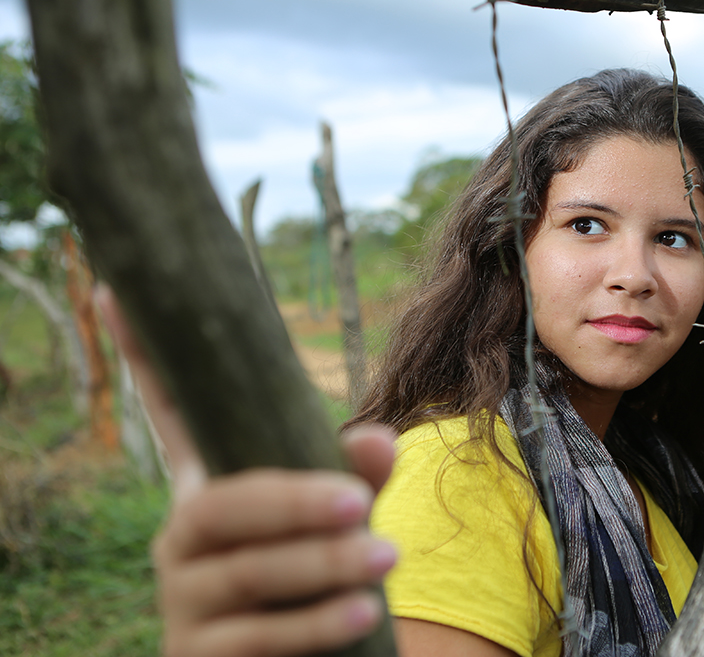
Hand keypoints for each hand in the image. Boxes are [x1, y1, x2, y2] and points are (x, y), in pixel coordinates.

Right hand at [96, 285, 397, 656]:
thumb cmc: (320, 574)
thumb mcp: (341, 520)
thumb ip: (357, 477)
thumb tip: (381, 439)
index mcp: (212, 488)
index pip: (172, 416)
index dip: (145, 358)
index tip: (117, 287)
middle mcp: (183, 539)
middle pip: (217, 506)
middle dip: (287, 500)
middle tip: (357, 501)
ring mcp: (183, 600)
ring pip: (241, 573)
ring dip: (318, 563)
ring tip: (383, 556)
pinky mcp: (197, 656)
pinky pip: (251, 638)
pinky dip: (310, 623)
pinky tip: (362, 611)